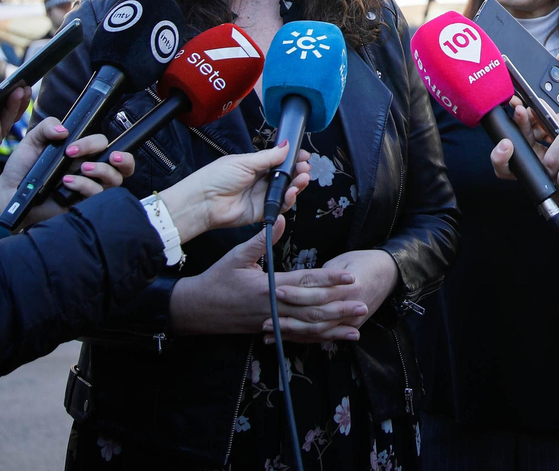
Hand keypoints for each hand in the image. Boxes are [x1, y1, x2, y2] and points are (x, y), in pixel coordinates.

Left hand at [0, 116, 136, 227]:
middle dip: (122, 158)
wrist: (10, 193)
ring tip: (81, 170)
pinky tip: (67, 184)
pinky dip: (84, 186)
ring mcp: (89, 186)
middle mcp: (91, 168)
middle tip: (110, 157)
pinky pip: (98, 193)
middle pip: (124, 163)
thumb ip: (47, 126)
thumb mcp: (32, 140)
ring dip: (101, 171)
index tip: (73, 147)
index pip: (105, 143)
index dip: (95, 143)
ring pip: (116, 179)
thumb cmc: (23, 168)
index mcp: (83, 153)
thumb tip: (64, 130)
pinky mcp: (84, 202)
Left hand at [158, 145, 311, 242]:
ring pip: (285, 190)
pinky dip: (288, 199)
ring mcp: (261, 196)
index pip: (279, 161)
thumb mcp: (245, 162)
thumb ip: (269, 156)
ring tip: (303, 178)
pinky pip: (279, 206)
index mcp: (255, 165)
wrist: (203, 201)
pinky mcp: (261, 211)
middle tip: (305, 167)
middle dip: (298, 171)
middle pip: (285, 176)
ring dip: (296, 184)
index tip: (304, 155)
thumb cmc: (216, 178)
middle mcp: (260, 180)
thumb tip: (286, 145)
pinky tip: (292, 192)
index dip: (292, 158)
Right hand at [169, 219, 361, 336]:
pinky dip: (317, 338)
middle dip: (339, 307)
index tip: (350, 277)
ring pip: (308, 327)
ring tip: (357, 325)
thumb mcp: (236, 256)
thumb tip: (280, 219)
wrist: (196, 310)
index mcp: (268, 287)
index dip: (329, 280)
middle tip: (363, 303)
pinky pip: (297, 336)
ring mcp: (272, 322)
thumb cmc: (216, 280)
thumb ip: (261, 240)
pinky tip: (334, 339)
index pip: (305, 282)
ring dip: (334, 326)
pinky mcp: (270, 331)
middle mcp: (274, 308)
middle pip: (312, 308)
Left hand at [265, 249, 397, 344]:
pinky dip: (303, 339)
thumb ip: (322, 276)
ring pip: (318, 332)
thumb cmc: (363, 262)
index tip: (276, 291)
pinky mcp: (349, 328)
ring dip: (292, 333)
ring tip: (269, 333)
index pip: (319, 294)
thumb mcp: (343, 261)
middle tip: (265, 319)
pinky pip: (323, 337)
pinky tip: (283, 339)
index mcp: (349, 288)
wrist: (389, 274)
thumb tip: (299, 283)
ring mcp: (351, 321)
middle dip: (289, 319)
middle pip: (316, 317)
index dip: (297, 294)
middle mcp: (350, 308)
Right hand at [490, 121, 558, 232]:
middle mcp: (537, 171)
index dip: (500, 147)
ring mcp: (550, 182)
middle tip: (521, 110)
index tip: (507, 123)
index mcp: (532, 159)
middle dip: (521, 128)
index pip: (509, 154)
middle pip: (521, 152)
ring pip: (549, 160)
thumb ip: (553, 127)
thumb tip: (542, 105)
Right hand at [511, 52, 558, 153]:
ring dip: (539, 123)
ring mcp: (543, 137)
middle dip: (521, 114)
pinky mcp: (555, 148)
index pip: (520, 105)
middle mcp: (535, 123)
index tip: (513, 98)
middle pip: (523, 120)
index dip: (515, 102)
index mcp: (536, 108)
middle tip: (521, 107)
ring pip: (534, 133)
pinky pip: (553, 142)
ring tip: (555, 114)